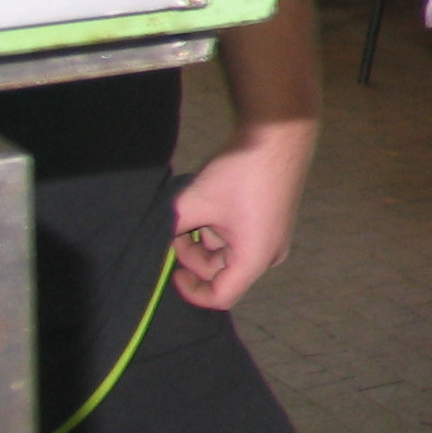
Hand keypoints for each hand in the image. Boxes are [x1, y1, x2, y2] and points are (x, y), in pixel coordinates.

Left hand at [170, 127, 313, 308]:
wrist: (279, 136)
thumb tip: (152, 239)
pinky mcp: (270, 223)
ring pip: (227, 254)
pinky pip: (238, 239)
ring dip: (204, 239)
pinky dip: (217, 229)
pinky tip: (208, 206)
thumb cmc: (242, 175)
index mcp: (255, 258)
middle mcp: (268, 255)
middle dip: (192, 255)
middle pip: (221, 273)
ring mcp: (271, 238)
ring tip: (192, 210)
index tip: (170, 270)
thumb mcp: (196, 202)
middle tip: (175, 229)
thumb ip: (171, 228)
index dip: (190, 290)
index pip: (219, 296)